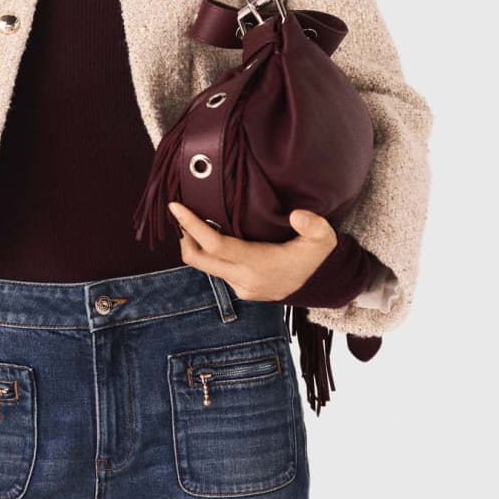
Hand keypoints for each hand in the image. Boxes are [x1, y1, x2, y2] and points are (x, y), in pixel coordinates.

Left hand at [168, 200, 337, 301]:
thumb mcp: (323, 239)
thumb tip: (297, 215)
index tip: (175, 207)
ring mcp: (241, 288)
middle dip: (184, 236)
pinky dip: (210, 255)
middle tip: (180, 212)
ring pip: (205, 267)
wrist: (322, 286)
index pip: (214, 245)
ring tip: (194, 222)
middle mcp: (244, 278)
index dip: (192, 226)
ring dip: (196, 246)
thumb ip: (313, 225)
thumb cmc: (318, 258)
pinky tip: (214, 238)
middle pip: (199, 259)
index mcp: (258, 264)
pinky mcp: (242, 291)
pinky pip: (217, 272)